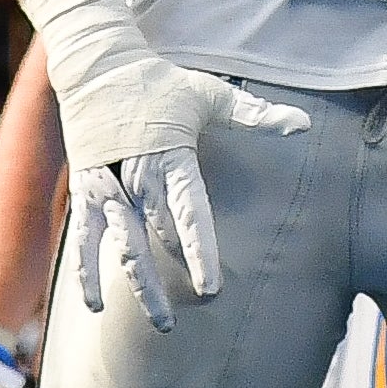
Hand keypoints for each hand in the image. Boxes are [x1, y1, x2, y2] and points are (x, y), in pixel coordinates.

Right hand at [58, 53, 308, 332]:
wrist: (95, 65)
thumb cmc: (158, 82)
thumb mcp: (208, 93)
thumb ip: (255, 114)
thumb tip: (303, 125)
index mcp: (169, 157)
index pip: (188, 212)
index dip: (198, 250)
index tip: (210, 287)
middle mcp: (135, 176)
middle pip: (155, 237)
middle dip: (174, 276)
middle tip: (195, 312)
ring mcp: (106, 186)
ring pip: (123, 246)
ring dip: (140, 285)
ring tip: (161, 322)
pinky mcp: (85, 191)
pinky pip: (84, 238)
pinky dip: (86, 270)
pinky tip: (94, 307)